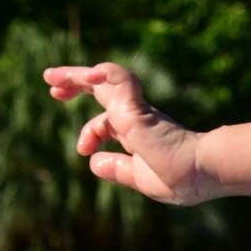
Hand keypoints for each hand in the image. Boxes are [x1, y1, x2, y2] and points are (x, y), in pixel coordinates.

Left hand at [48, 61, 210, 203]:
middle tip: (50, 82)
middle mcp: (136, 116)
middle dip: (74, 85)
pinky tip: (86, 76)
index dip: (89, 132)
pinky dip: (102, 72)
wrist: (201, 173)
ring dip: (76, 75)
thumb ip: (118, 169)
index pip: (106, 120)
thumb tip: (92, 163)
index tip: (83, 150)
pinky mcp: (137, 107)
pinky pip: (119, 77)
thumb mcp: (141, 178)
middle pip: (101, 91)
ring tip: (50, 77)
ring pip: (103, 79)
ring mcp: (136, 109)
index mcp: (138, 133)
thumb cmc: (181, 179)